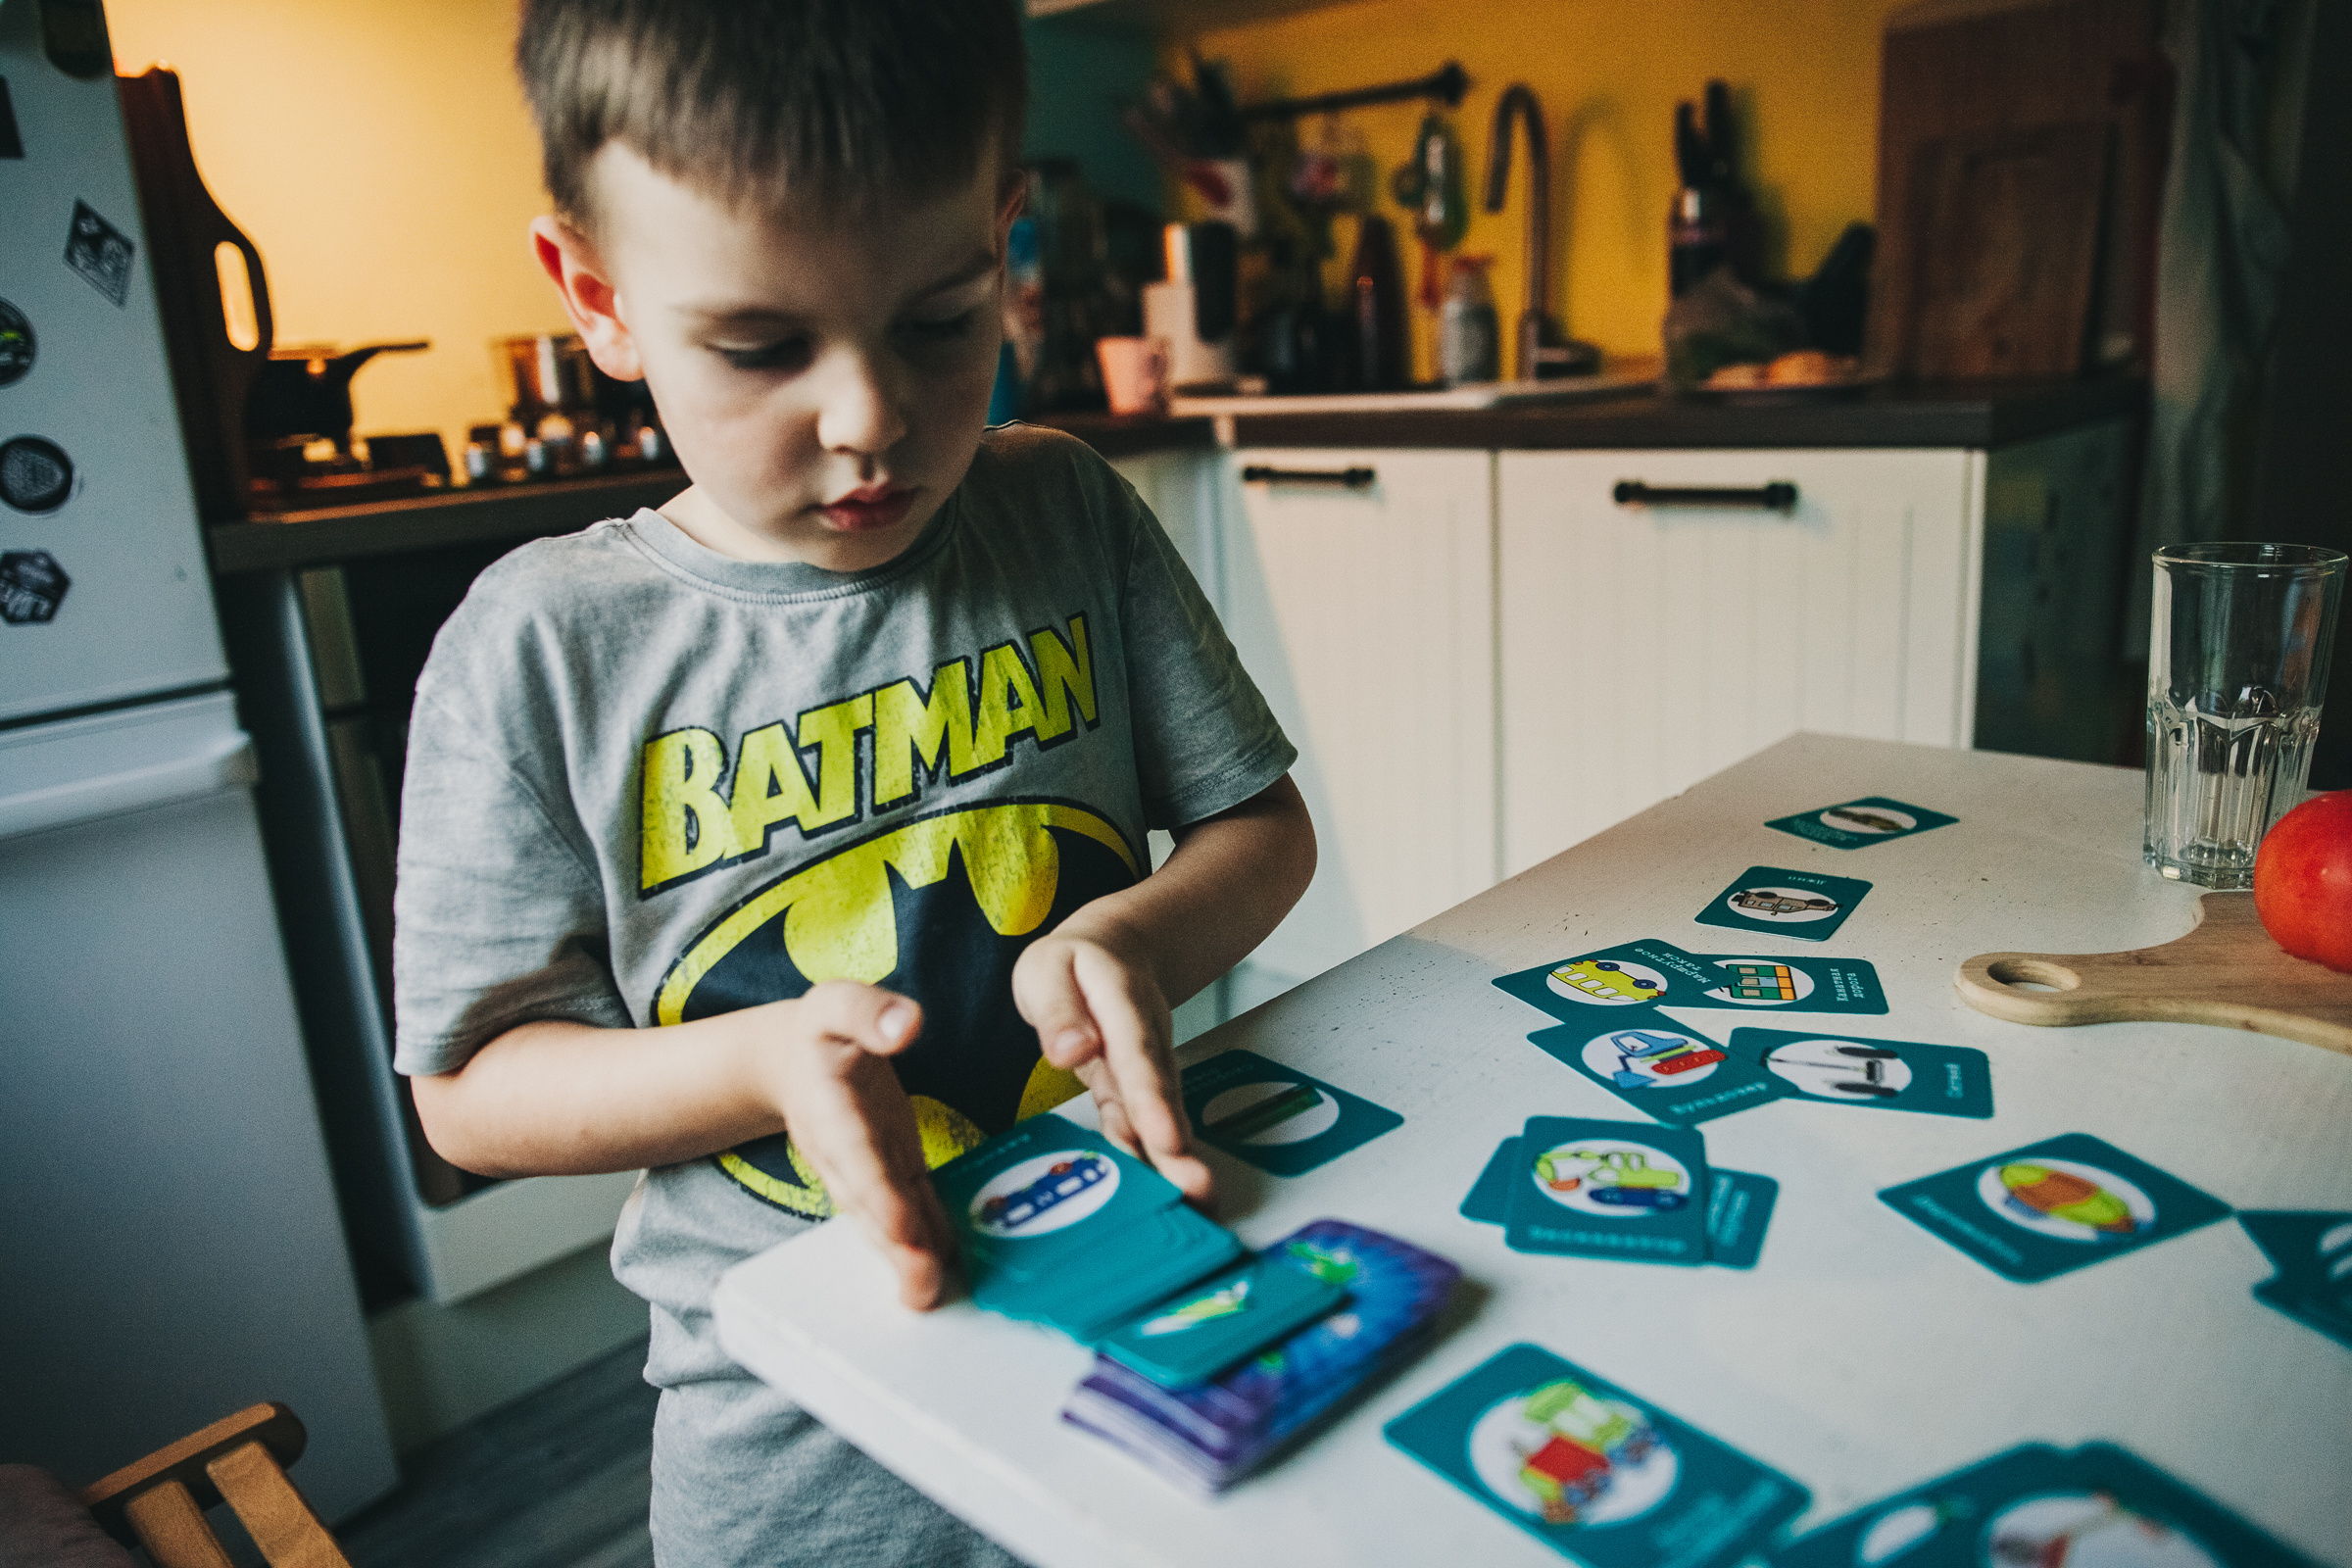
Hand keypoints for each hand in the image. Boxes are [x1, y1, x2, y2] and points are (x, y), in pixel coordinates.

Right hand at [754, 981, 955, 1309]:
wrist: (793, 1061)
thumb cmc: (820, 1031)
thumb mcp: (836, 1003)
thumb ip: (867, 1011)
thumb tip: (905, 1023)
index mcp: (831, 1111)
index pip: (855, 1157)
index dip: (876, 1193)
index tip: (898, 1227)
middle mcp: (847, 1153)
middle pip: (871, 1205)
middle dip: (895, 1247)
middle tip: (921, 1288)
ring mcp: (868, 1170)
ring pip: (889, 1218)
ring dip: (909, 1257)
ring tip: (931, 1295)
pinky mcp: (891, 1171)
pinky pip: (911, 1208)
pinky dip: (929, 1237)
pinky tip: (951, 1267)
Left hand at [1011, 927, 1214, 1206]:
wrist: (1115, 949)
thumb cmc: (1074, 963)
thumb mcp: (1048, 969)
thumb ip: (1059, 1010)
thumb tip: (1071, 1051)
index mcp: (1122, 1000)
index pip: (1137, 1051)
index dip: (1151, 1097)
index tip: (1165, 1137)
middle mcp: (1144, 1038)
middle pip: (1160, 1092)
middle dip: (1176, 1144)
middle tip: (1196, 1187)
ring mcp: (1145, 1065)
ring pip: (1159, 1114)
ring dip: (1174, 1159)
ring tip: (1196, 1199)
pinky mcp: (1134, 1089)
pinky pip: (1139, 1124)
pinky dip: (1145, 1157)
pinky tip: (1153, 1189)